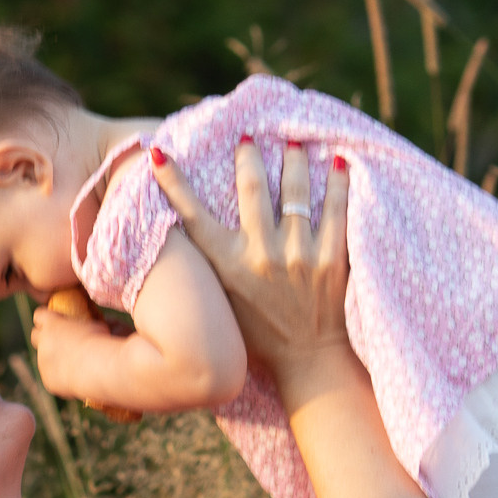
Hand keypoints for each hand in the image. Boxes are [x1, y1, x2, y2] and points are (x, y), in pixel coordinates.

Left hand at [32, 294, 129, 407]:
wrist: (102, 368)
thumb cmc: (105, 341)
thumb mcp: (98, 324)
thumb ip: (88, 322)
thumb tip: (94, 317)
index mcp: (52, 322)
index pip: (40, 316)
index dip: (48, 318)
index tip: (56, 321)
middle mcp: (43, 341)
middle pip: (35, 335)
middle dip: (44, 337)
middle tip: (59, 342)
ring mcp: (43, 362)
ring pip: (43, 359)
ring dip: (54, 359)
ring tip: (73, 363)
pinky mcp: (48, 380)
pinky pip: (51, 377)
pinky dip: (60, 377)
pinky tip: (76, 378)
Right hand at [148, 141, 356, 416]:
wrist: (309, 361)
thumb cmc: (261, 334)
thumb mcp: (223, 301)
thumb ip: (213, 265)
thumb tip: (192, 230)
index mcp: (228, 266)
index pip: (193, 215)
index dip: (173, 182)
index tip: (157, 152)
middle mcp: (260, 256)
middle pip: (251, 189)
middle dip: (248, 156)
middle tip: (249, 136)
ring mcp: (299, 255)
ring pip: (295, 192)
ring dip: (294, 160)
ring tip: (296, 141)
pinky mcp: (332, 259)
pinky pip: (336, 210)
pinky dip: (338, 182)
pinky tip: (340, 161)